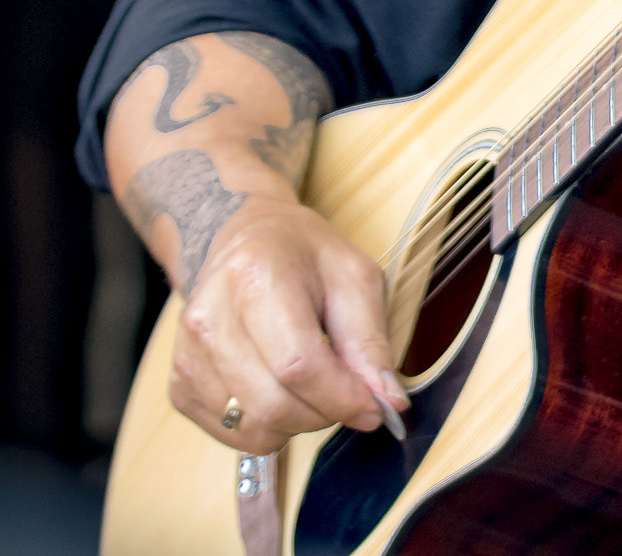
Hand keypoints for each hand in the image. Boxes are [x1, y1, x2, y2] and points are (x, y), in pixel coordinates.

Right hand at [168, 195, 406, 456]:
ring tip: (313, 383)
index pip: (299, 365)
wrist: (243, 238)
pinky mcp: (179, 385)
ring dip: (298, 422)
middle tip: (348, 393)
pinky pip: (232, 436)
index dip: (343, 398)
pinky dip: (268, 428)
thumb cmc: (304, 255)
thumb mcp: (354, 277)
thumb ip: (371, 342)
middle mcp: (211, 317)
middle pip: (274, 405)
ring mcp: (188, 354)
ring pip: (253, 428)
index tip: (374, 408)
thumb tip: (388, 403)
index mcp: (256, 277)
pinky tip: (280, 389)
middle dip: (325, 414)